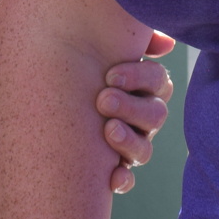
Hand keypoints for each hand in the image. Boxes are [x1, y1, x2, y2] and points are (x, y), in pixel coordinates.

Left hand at [98, 31, 176, 192]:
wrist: (51, 91)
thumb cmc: (85, 62)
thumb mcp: (105, 46)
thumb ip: (135, 38)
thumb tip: (166, 44)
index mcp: (147, 86)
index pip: (159, 82)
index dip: (139, 78)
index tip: (110, 75)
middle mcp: (145, 117)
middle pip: (155, 115)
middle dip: (130, 107)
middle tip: (103, 100)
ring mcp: (133, 144)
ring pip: (144, 149)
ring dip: (128, 141)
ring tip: (107, 130)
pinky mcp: (115, 168)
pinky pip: (126, 179)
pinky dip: (122, 180)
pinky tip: (112, 178)